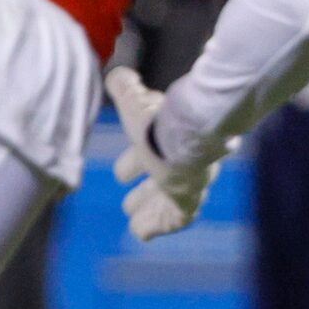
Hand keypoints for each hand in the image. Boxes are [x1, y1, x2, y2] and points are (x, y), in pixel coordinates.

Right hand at [105, 67, 227, 242]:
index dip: (132, 164)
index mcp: (165, 138)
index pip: (148, 152)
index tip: (120, 176)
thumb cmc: (159, 119)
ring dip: (150, 211)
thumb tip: (118, 75)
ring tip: (134, 222)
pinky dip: (158, 225)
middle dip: (144, 193)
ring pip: (168, 202)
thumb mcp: (135, 102)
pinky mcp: (189, 198)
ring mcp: (187, 181)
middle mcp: (180, 161)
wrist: (189, 135)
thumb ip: (126, 88)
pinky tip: (142, 233)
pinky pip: (176, 216)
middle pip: (161, 182)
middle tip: (127, 204)